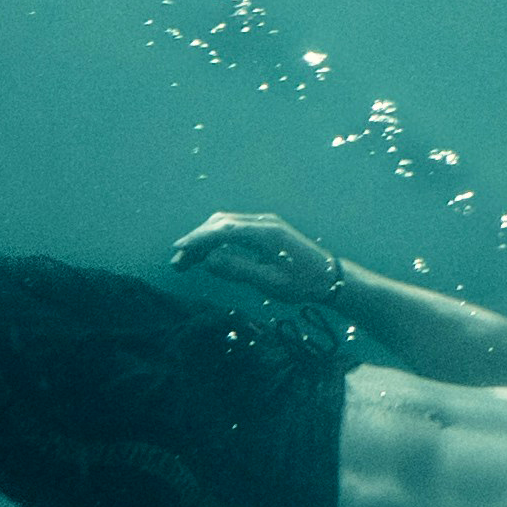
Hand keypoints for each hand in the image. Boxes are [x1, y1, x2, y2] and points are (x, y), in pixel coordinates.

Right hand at [170, 210, 348, 306]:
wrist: (328, 278)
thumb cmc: (301, 283)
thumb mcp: (270, 282)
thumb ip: (239, 269)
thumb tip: (209, 260)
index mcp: (265, 233)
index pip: (223, 230)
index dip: (198, 239)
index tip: (179, 250)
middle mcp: (263, 223)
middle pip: (220, 224)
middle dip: (196, 241)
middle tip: (177, 263)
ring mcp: (264, 225)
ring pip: (226, 226)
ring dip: (204, 241)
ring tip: (186, 263)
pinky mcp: (265, 231)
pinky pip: (234, 231)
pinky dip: (217, 241)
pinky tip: (207, 257)